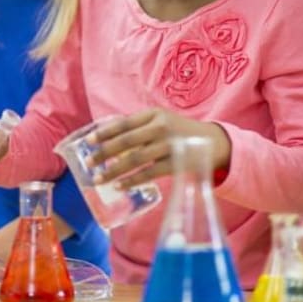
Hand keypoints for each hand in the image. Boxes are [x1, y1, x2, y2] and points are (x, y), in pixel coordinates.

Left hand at [85, 108, 230, 188]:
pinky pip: (149, 174)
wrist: (213, 142)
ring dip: (114, 171)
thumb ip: (139, 127)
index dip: (104, 133)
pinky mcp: (175, 163)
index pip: (123, 123)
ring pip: (135, 159)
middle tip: (89, 163)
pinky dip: (132, 181)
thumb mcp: (161, 120)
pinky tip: (119, 186)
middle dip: (104, 153)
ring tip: (99, 179)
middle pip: (126, 142)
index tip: (89, 141)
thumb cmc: (179, 131)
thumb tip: (108, 138)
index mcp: (153, 115)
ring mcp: (169, 146)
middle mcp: (160, 128)